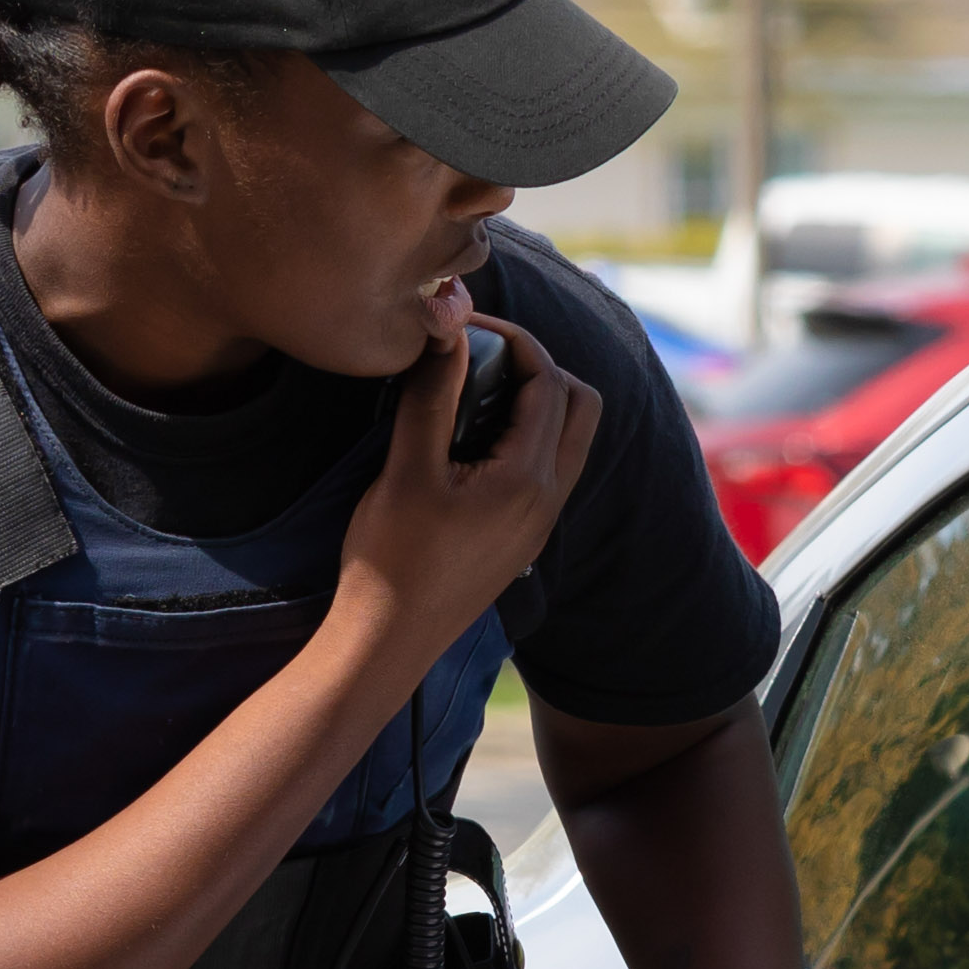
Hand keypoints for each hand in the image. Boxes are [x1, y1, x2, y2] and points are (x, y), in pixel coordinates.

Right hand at [336, 283, 597, 656]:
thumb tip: (448, 330)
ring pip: (569, 438)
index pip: (549, 381)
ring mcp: (541, 523)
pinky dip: (527, 435)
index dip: (513, 339)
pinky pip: (549, 468)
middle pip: (581, 404)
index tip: (465, 326)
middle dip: (539, 366)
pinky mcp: (524, 538)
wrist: (387, 642)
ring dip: (537, 401)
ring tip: (475, 391)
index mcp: (529, 480)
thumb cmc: (390, 561)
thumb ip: (433, 396)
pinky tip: (472, 437)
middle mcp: (549, 500)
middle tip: (482, 355)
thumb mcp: (407, 470)